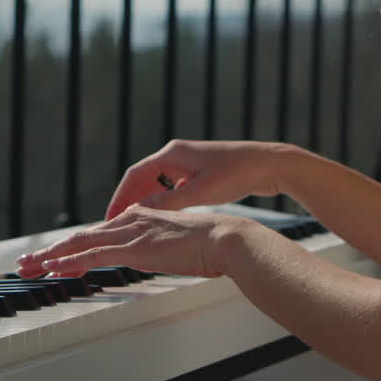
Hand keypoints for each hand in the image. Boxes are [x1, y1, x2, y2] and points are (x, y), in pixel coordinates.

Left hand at [14, 205, 250, 278]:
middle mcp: (131, 220)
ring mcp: (131, 233)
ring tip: (29, 267)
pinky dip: (70, 262)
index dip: (72, 245)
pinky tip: (54, 269)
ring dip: (51, 257)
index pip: (98, 234)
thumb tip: (152, 259)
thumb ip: (159, 250)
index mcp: (141, 218)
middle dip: (51, 250)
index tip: (54, 256)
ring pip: (80, 244)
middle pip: (81, 236)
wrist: (226, 239)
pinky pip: (94, 256)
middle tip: (27, 261)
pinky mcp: (134, 248)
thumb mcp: (177, 247)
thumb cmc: (210, 246)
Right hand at [104, 139, 298, 219]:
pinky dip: (163, 202)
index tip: (110, 219)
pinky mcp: (199, 172)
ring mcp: (188, 163)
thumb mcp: (201, 192)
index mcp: (173, 154)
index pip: (134, 175)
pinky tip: (163, 218)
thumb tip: (139, 213)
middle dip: (129, 202)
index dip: (120, 198)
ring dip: (145, 202)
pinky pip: (172, 188)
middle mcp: (177, 155)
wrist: (270, 164)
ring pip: (157, 184)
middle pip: (142, 179)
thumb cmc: (238, 174)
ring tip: (135, 225)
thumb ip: (169, 202)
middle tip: (117, 226)